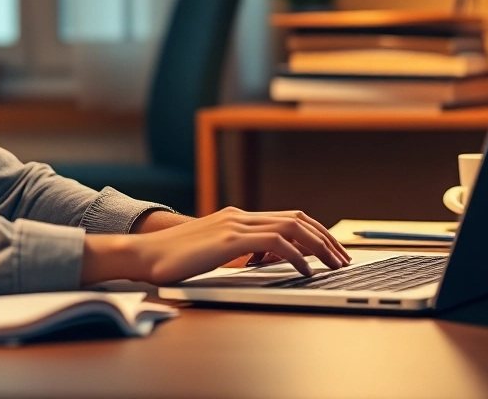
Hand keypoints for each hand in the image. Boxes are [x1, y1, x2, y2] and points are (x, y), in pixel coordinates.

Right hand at [81, 206, 349, 285]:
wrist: (144, 255)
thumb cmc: (173, 260)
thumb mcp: (213, 252)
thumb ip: (238, 251)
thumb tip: (264, 261)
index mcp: (237, 217)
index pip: (287, 217)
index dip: (314, 231)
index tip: (331, 249)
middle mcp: (239, 216)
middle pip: (296, 219)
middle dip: (325, 238)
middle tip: (343, 258)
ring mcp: (234, 226)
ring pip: (291, 228)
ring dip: (318, 246)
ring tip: (333, 265)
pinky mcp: (228, 240)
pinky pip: (274, 243)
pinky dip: (296, 256)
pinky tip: (305, 271)